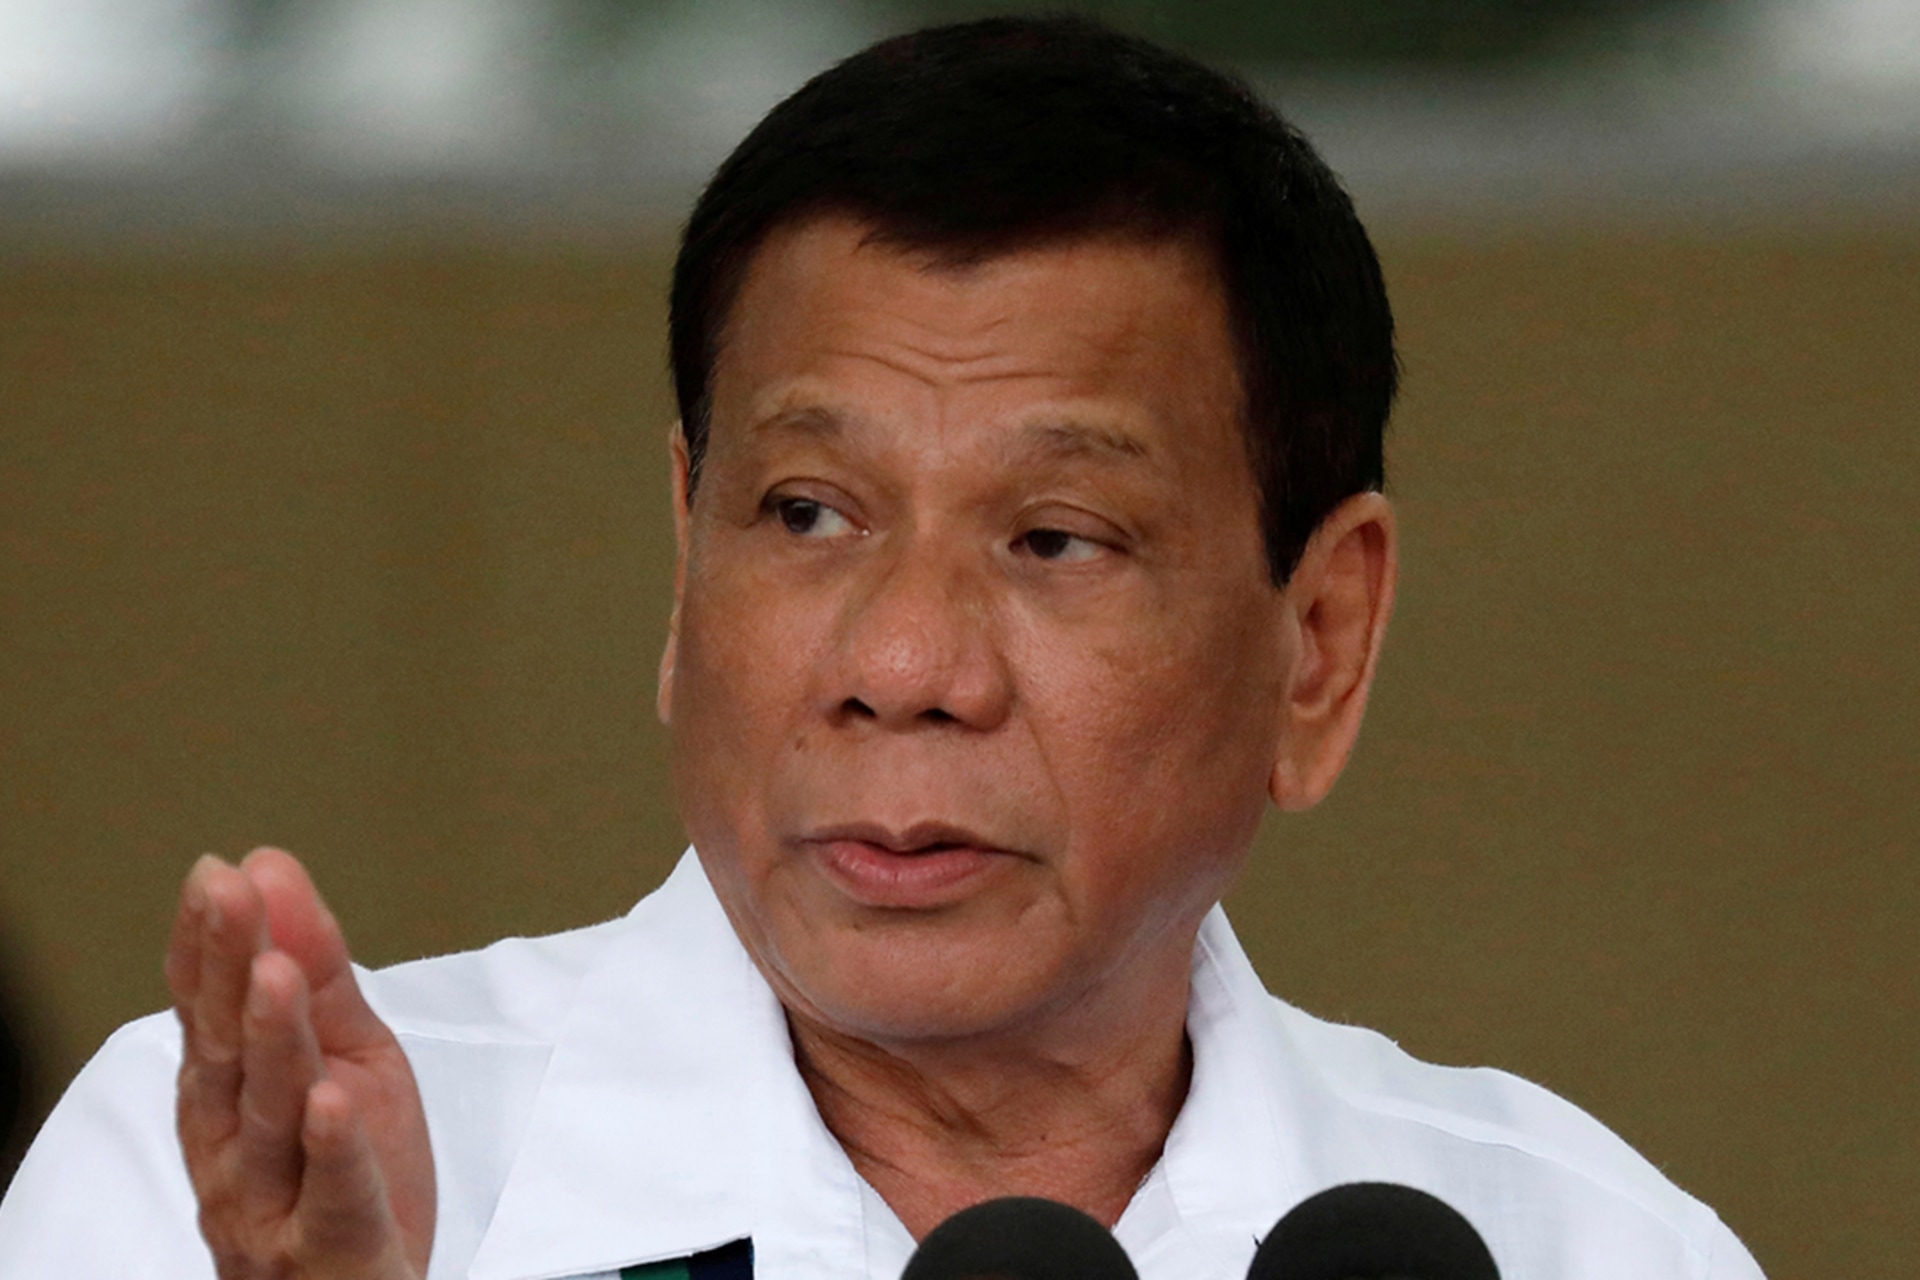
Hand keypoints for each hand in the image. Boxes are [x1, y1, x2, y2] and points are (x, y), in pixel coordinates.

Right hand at [166, 849, 436, 1279]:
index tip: (214, 876)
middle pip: (228, 1051)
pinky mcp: (328, 1247)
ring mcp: (273, 1201)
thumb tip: (272, 867)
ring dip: (272, 1043)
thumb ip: (315, 968)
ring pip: (269, 1117)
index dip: (207, 944)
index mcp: (230, 1094)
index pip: (207, 1008)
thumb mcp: (345, 1051)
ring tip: (275, 975)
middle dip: (226, 969)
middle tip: (230, 896)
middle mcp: (232, 1146)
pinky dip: (329, 1148)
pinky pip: (330, 1195)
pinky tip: (329, 1100)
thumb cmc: (344, 1172)